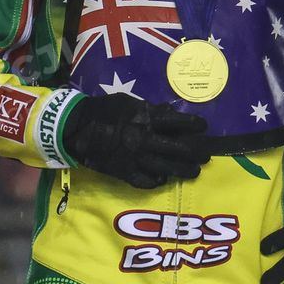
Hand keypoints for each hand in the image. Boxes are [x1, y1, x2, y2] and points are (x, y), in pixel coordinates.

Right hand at [63, 94, 211, 188]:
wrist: (78, 128)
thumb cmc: (104, 110)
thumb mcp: (129, 102)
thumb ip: (151, 109)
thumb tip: (169, 112)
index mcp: (147, 119)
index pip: (179, 123)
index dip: (195, 125)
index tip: (203, 127)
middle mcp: (145, 140)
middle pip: (180, 149)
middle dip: (196, 152)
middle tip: (206, 155)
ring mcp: (136, 158)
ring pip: (168, 168)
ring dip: (184, 170)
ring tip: (194, 171)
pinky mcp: (125, 172)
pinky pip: (147, 181)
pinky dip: (158, 180)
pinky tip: (165, 178)